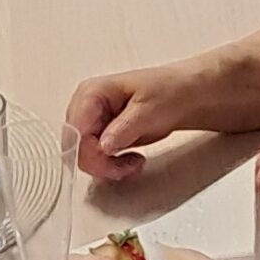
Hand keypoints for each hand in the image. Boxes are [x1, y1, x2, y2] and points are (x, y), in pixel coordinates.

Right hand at [66, 67, 188, 183]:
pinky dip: (112, 167)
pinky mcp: (100, 135)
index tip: (113, 161)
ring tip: (134, 162)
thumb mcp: (148, 110)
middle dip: (101, 163)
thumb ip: (123, 128)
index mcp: (91, 93)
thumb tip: (103, 146)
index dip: (90, 152)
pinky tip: (130, 161)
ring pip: (84, 157)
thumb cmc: (168, 91)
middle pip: (76, 147)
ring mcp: (92, 122)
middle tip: (127, 165)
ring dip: (108, 167)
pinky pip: (95, 160)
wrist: (183, 94)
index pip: (75, 131)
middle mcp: (86, 107)